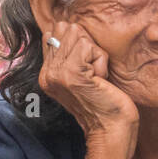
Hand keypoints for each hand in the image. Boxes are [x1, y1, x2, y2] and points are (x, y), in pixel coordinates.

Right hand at [38, 20, 138, 155]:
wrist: (110, 131)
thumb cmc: (105, 104)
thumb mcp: (82, 76)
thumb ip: (70, 55)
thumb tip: (69, 27)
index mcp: (46, 73)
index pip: (55, 31)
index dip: (79, 43)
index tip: (86, 70)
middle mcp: (47, 72)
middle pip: (66, 28)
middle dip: (87, 47)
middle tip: (93, 75)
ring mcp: (57, 73)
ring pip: (79, 35)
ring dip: (95, 55)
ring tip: (96, 79)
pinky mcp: (72, 74)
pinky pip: (90, 47)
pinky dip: (101, 61)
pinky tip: (100, 80)